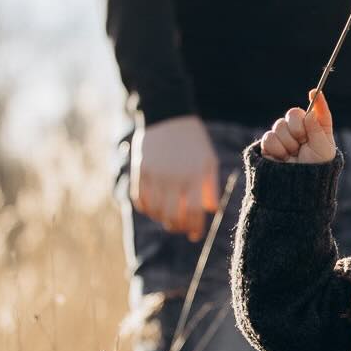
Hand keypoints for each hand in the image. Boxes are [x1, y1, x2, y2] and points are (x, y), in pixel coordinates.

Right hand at [130, 114, 220, 239]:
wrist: (169, 116)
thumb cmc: (194, 142)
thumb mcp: (209, 160)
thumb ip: (211, 187)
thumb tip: (210, 210)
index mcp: (194, 176)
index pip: (194, 213)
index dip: (195, 228)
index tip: (195, 234)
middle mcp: (174, 178)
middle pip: (173, 217)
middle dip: (178, 227)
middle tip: (181, 227)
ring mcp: (155, 175)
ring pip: (155, 211)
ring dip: (162, 219)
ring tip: (168, 217)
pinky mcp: (140, 171)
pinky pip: (139, 200)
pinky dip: (146, 209)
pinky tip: (154, 208)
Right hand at [260, 92, 337, 165]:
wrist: (298, 190)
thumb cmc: (316, 171)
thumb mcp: (323, 149)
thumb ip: (317, 128)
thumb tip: (309, 113)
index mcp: (316, 130)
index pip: (316, 111)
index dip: (316, 100)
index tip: (313, 93)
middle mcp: (300, 131)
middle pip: (293, 113)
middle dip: (297, 127)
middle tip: (301, 141)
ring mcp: (284, 138)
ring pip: (279, 125)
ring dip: (287, 141)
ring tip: (292, 155)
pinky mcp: (270, 146)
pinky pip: (269, 137)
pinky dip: (276, 148)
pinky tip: (282, 158)